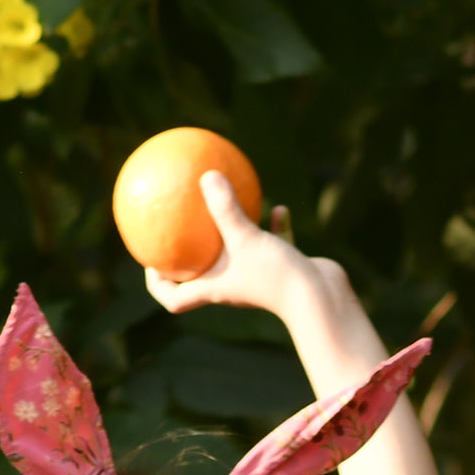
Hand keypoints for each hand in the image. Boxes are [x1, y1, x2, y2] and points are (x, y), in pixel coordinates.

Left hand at [145, 170, 347, 326]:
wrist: (324, 301)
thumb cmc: (278, 276)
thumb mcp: (245, 237)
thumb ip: (224, 207)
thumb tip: (206, 174)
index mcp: (216, 288)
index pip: (176, 299)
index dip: (158, 284)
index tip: (150, 262)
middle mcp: (234, 286)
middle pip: (203, 276)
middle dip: (190, 254)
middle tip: (177, 225)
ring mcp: (260, 278)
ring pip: (239, 256)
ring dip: (233, 234)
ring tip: (227, 205)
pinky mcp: (285, 271)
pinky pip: (273, 246)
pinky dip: (273, 228)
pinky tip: (276, 207)